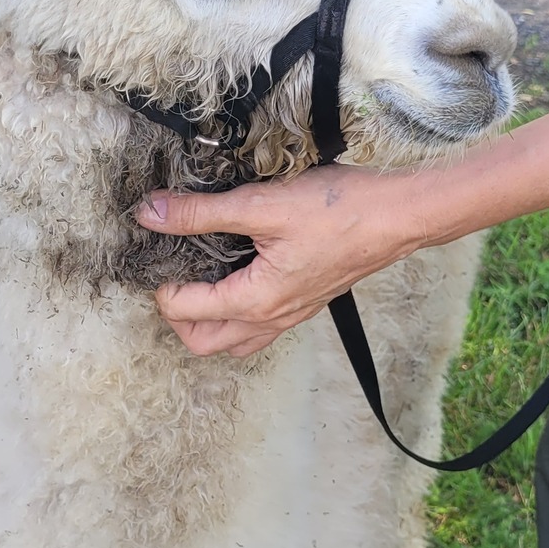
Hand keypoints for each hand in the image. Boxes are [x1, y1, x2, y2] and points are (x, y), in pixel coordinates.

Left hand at [135, 164, 430, 356]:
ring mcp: (291, 315)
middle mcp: (272, 318)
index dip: (162, 282)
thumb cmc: (338, 209)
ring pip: (234, 341)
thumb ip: (201, 213)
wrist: (398, 216)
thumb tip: (150, 213)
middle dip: (177, 315)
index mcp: (256, 300)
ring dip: (208, 321)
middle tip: (172, 273)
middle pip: (204, 343)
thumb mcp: (262, 205)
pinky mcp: (305, 303)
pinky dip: (237, 315)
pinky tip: (238, 276)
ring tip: (199, 279)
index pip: (185, 310)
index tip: (159, 249)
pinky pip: (260, 328)